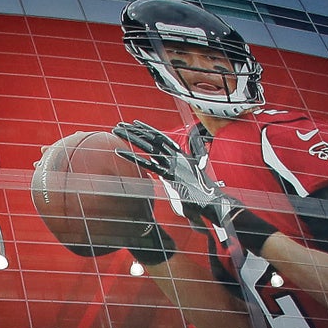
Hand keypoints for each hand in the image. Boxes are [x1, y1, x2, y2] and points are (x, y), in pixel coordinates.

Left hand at [112, 121, 237, 227]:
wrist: (212, 203)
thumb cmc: (198, 197)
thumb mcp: (183, 183)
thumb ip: (172, 177)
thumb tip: (163, 177)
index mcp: (180, 155)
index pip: (161, 138)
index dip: (147, 129)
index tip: (134, 124)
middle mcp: (177, 156)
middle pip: (153, 137)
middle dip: (135, 130)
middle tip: (119, 125)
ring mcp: (174, 164)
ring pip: (149, 146)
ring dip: (131, 137)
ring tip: (116, 131)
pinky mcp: (171, 176)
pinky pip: (148, 165)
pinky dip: (133, 157)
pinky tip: (119, 152)